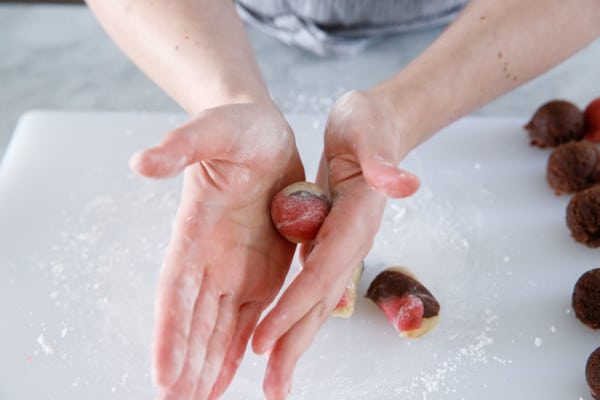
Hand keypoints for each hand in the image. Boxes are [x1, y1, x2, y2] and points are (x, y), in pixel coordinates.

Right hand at [130, 103, 303, 399]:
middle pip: (194, 321)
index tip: (162, 376)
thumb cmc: (237, 129)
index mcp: (194, 231)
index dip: (169, 333)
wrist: (262, 133)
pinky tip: (231, 373)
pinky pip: (251, 315)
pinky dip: (239, 347)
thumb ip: (181, 146)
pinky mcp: (263, 269)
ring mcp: (236, 267)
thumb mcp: (213, 129)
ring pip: (219, 327)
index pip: (175, 292)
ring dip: (208, 365)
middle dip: (185, 364)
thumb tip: (142, 162)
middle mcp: (211, 258)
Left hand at [252, 90, 420, 398]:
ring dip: (295, 339)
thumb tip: (404, 182)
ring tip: (273, 376)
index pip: (322, 273)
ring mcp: (342, 246)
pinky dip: (294, 313)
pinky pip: (312, 287)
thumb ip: (381, 158)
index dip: (293, 307)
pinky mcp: (330, 243)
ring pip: (317, 302)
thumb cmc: (369, 126)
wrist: (379, 127)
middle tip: (273, 387)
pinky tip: (279, 332)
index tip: (263, 339)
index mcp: (355, 220)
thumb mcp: (368, 130)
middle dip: (295, 342)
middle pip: (322, 301)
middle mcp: (351, 242)